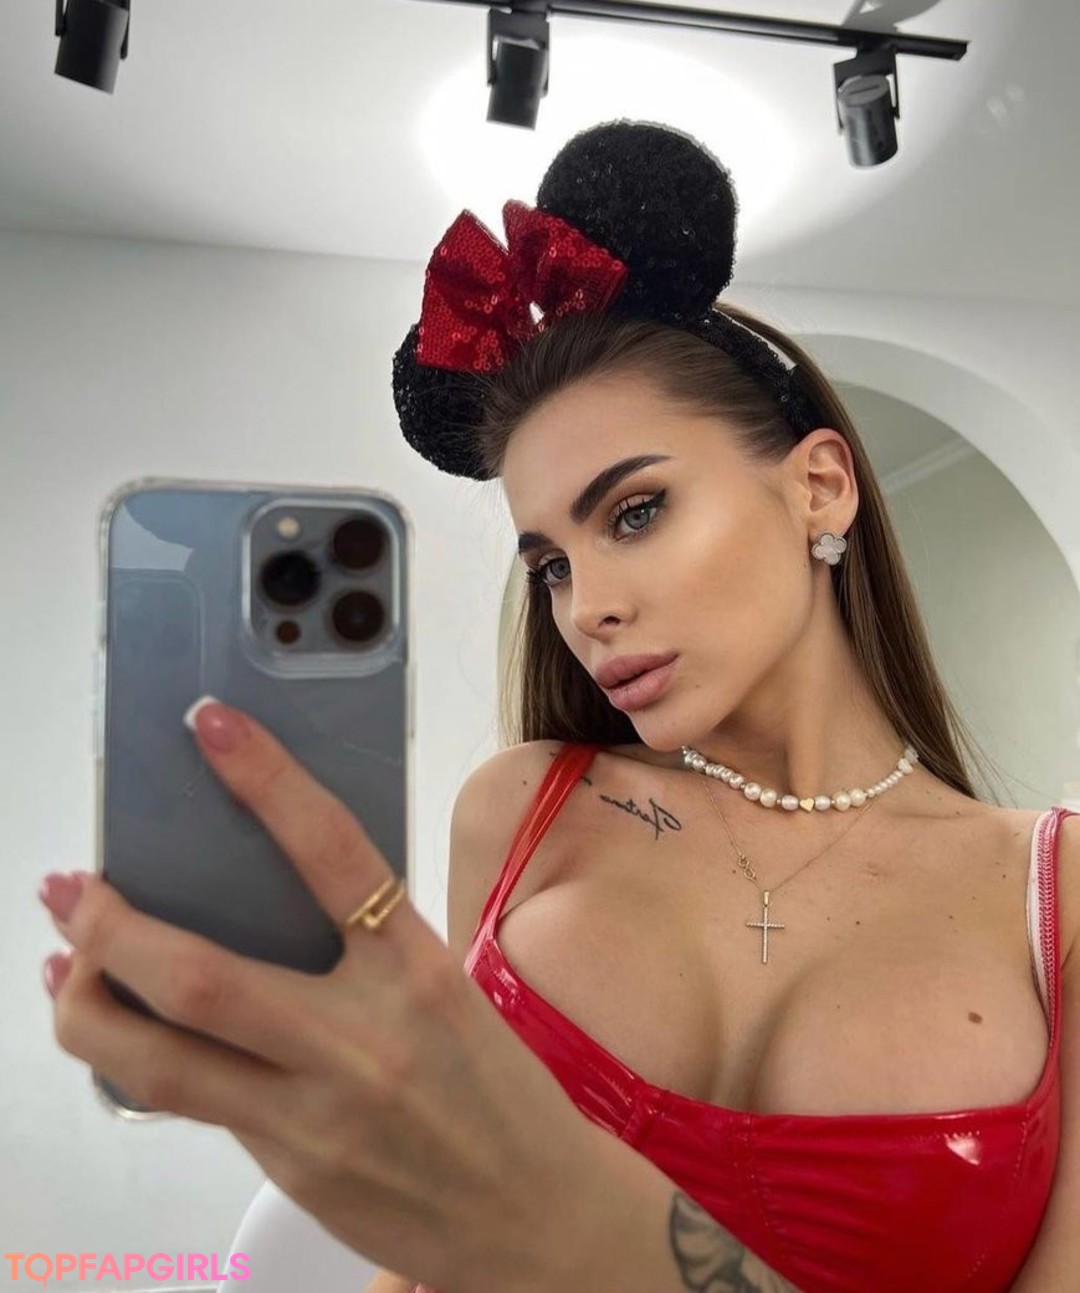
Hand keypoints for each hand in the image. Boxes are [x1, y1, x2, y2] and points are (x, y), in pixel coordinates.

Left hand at [39, 700, 594, 1292]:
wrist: (538, 1216)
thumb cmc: (498, 1091)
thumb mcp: (448, 994)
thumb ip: (365, 950)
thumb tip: (262, 898)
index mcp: (417, 971)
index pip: (332, 853)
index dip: (267, 780)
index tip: (211, 725)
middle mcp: (361, 1041)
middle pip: (201, 977)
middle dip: (110, 926)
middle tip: (69, 885)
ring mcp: (314, 1115)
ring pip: (159, 1061)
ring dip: (85, 1006)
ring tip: (55, 964)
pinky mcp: (287, 1168)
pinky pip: (189, 1103)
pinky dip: (133, 1060)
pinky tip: (112, 1032)